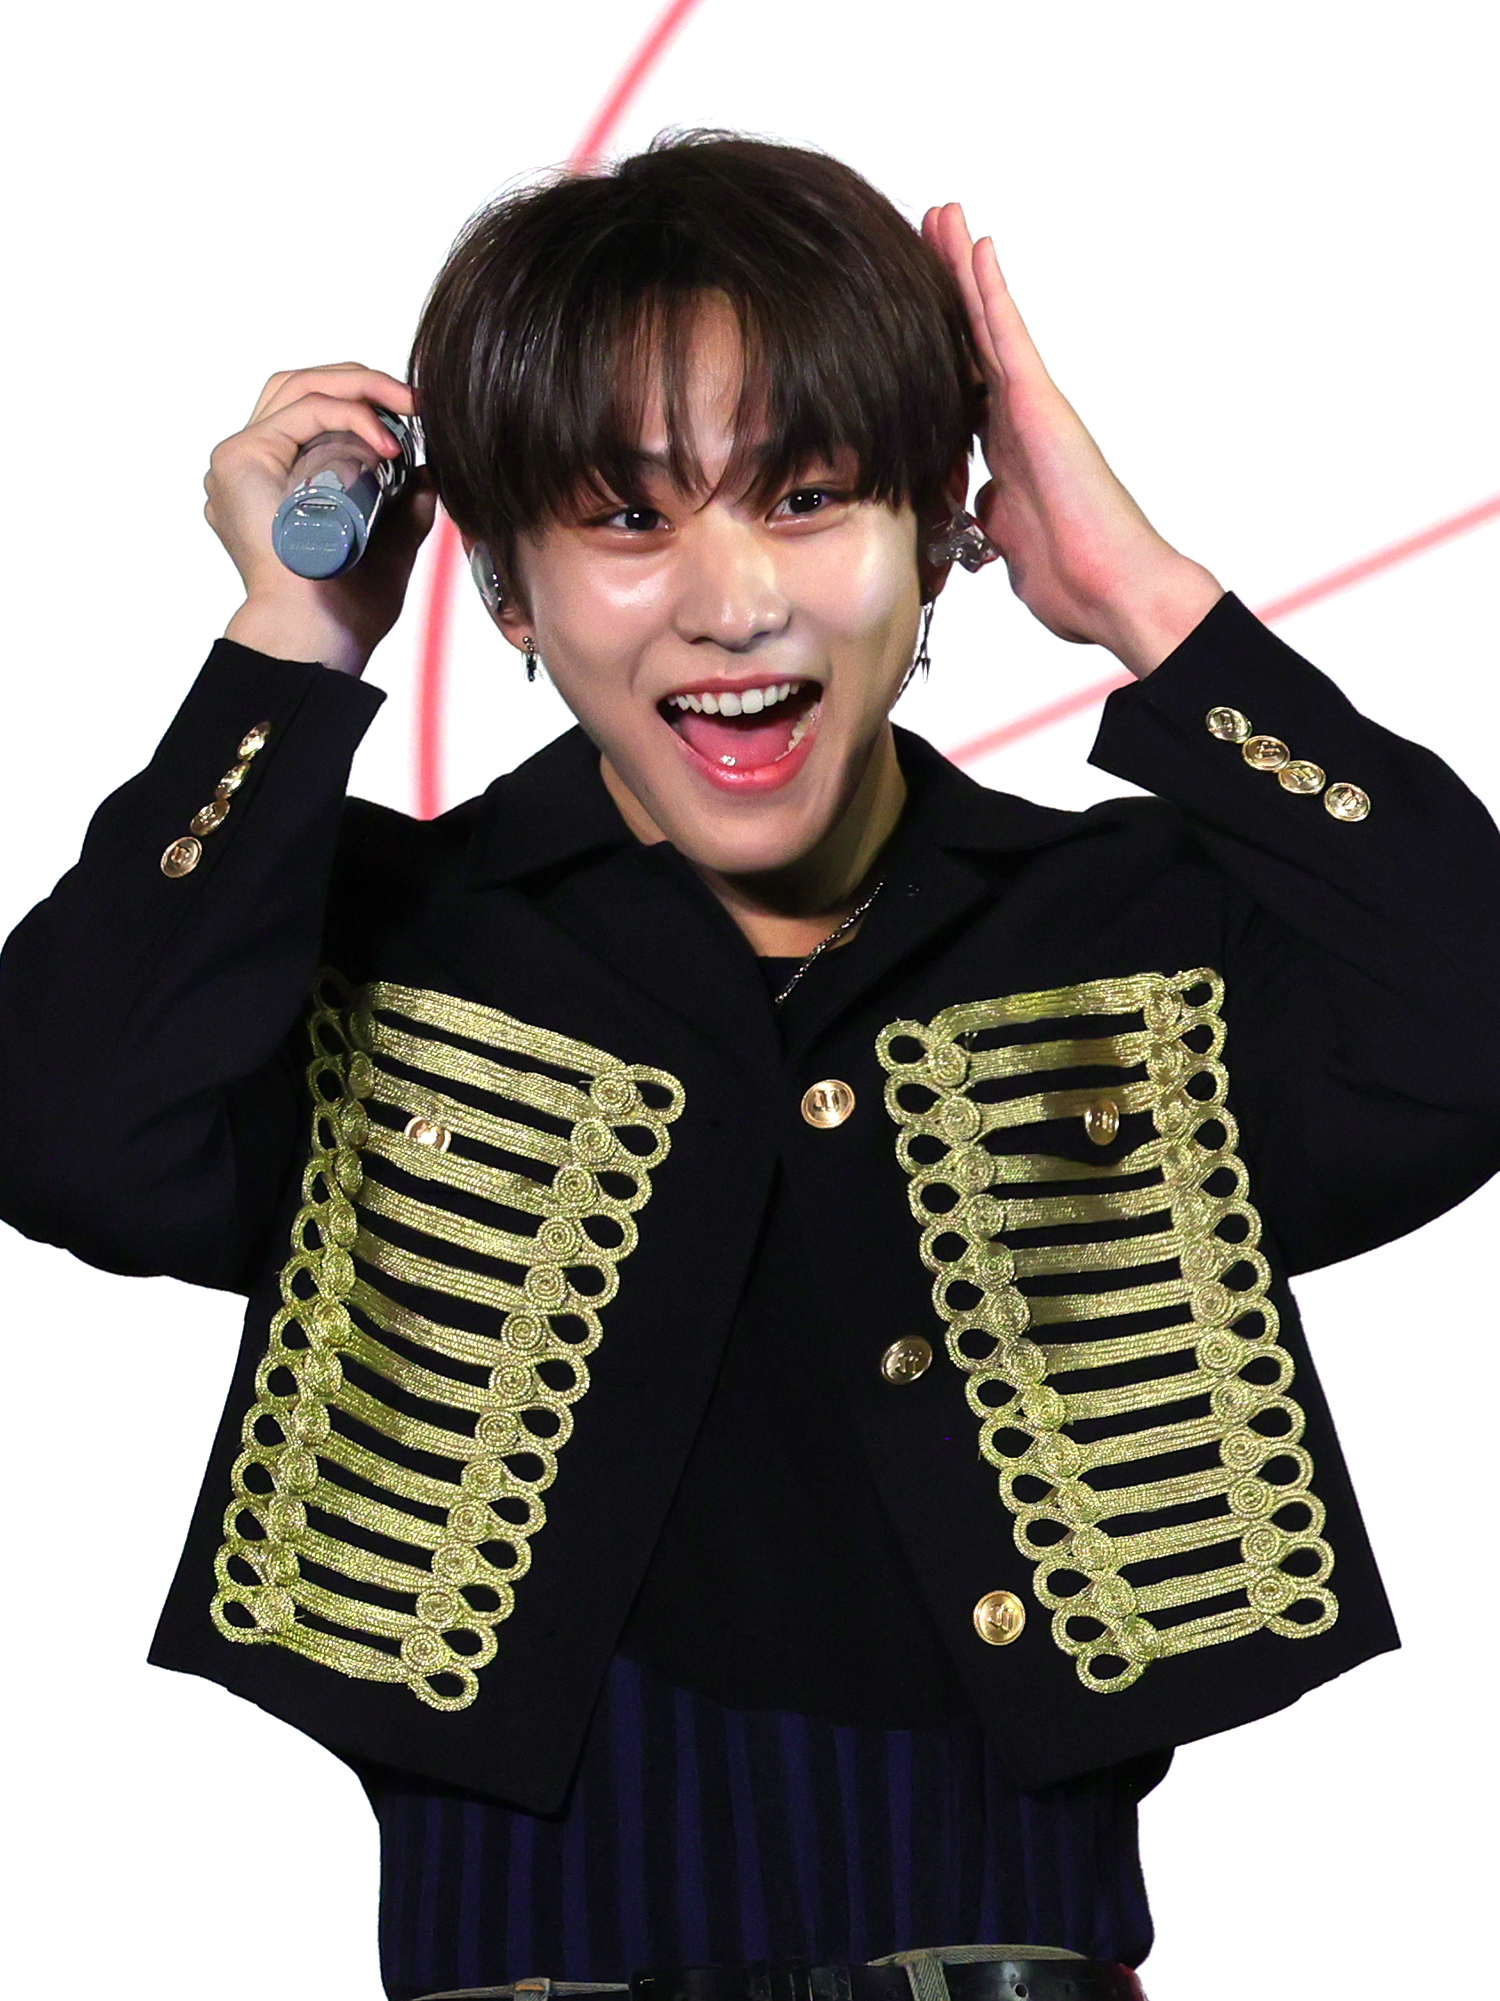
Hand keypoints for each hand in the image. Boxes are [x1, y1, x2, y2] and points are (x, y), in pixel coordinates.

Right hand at [207, 363, 436, 675]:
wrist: (322, 635)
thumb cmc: (347, 607)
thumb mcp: (388, 544)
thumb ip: (404, 508)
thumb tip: (428, 474)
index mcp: (272, 481)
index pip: (311, 410)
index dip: (362, 399)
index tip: (413, 415)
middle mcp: (250, 465)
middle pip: (302, 387)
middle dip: (363, 382)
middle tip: (414, 400)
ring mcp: (239, 459)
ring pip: (300, 386)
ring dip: (361, 385)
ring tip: (407, 406)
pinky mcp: (240, 459)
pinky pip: (303, 411)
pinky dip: (351, 414)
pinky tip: (387, 441)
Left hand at [923, 205, 1222, 677]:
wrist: (1115, 593)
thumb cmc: (1076, 584)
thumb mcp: (1006, 549)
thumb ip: (988, 522)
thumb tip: (977, 517)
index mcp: (1004, 454)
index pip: (959, 386)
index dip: (934, 349)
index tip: (907, 314)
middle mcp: (1016, 422)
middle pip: (970, 343)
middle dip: (946, 289)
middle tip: (924, 232)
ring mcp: (1030, 409)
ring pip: (985, 324)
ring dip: (961, 269)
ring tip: (940, 215)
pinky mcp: (1039, 405)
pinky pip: (1007, 337)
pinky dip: (989, 291)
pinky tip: (974, 244)